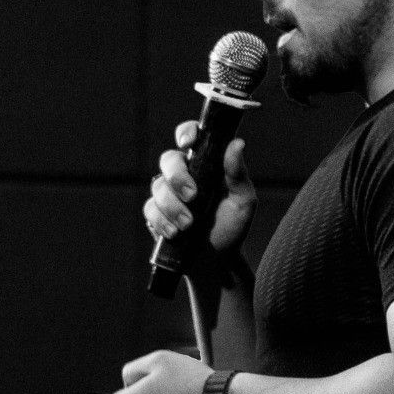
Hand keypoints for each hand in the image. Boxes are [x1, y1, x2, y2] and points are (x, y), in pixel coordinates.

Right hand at [143, 121, 256, 254]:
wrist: (217, 261)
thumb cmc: (233, 225)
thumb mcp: (243, 200)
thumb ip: (237, 173)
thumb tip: (237, 143)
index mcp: (206, 163)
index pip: (192, 136)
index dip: (186, 133)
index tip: (188, 143)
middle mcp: (185, 173)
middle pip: (169, 159)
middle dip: (177, 176)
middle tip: (192, 196)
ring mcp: (168, 193)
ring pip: (158, 186)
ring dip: (172, 206)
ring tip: (189, 224)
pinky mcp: (156, 213)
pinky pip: (150, 209)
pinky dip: (162, 220)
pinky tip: (175, 232)